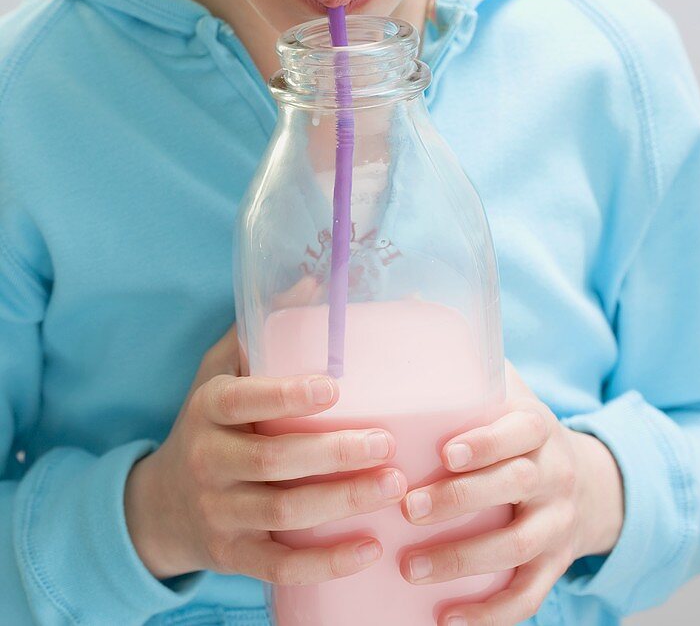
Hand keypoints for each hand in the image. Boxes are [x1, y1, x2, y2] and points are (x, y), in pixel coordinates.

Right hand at [124, 323, 407, 584]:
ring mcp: (219, 512)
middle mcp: (208, 460)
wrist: (160, 505)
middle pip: (273, 459)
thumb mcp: (221, 370)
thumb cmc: (210, 423)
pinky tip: (370, 548)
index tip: (335, 387)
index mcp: (208, 407)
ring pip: (282, 513)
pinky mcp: (232, 557)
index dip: (286, 395)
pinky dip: (326, 562)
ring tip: (393, 485)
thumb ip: (263, 328)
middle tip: (386, 441)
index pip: (243, 400)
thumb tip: (317, 279)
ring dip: (341, 502)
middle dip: (333, 453)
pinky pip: (281, 565)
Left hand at [398, 359, 624, 624]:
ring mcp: (558, 524)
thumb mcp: (507, 390)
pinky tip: (448, 620)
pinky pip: (528, 596)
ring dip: (464, 560)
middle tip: (408, 508)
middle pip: (514, 486)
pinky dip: (491, 613)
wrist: (588, 482)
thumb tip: (411, 307)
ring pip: (518, 547)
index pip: (520, 431)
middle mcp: (555, 474)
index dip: (487, 442)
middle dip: (460, 499)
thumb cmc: (519, 430)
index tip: (447, 451)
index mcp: (538, 427)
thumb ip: (465, 359)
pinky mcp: (556, 566)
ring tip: (411, 568)